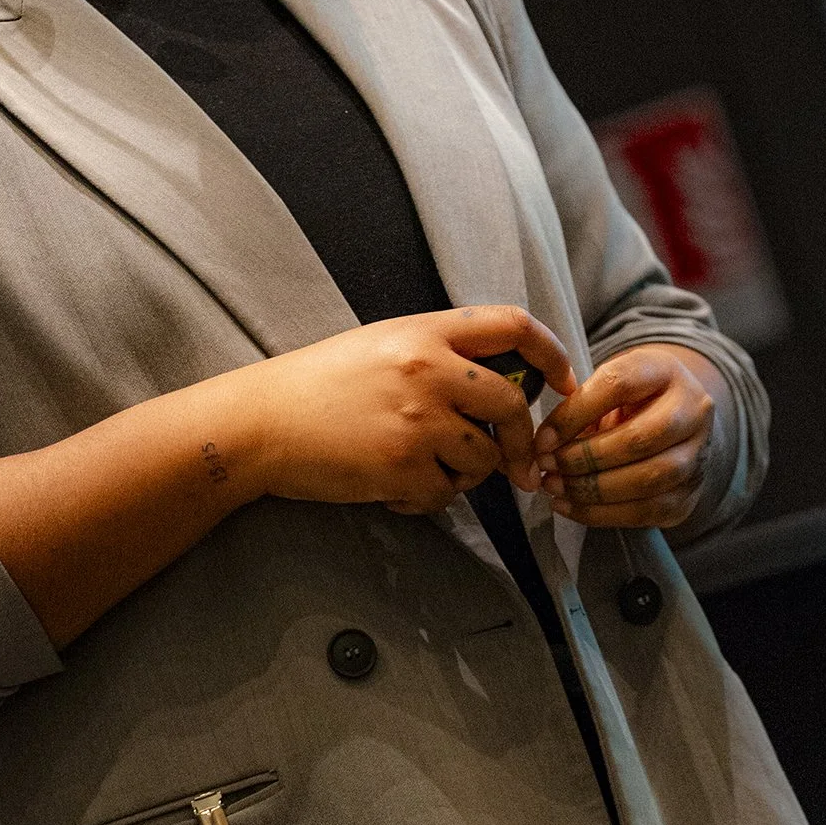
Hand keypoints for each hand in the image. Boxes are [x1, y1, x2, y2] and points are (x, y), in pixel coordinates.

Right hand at [235, 307, 576, 516]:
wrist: (259, 422)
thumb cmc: (317, 385)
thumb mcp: (381, 346)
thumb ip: (439, 356)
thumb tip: (498, 384)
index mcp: (424, 331)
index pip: (513, 325)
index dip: (553, 353)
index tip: (566, 383)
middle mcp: (428, 369)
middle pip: (514, 405)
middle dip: (523, 441)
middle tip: (519, 466)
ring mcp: (417, 419)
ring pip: (482, 459)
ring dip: (464, 474)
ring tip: (420, 469)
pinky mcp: (402, 466)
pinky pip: (444, 494)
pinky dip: (425, 499)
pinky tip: (391, 488)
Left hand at [534, 342, 718, 528]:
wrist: (678, 421)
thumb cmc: (633, 399)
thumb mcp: (610, 384)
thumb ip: (581, 405)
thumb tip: (545, 444)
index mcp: (666, 371)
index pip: (619, 386)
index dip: (575, 413)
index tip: (543, 437)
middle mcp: (693, 411)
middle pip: (638, 440)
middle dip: (583, 458)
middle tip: (548, 465)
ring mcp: (698, 455)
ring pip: (646, 480)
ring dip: (591, 489)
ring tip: (556, 487)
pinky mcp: (690, 495)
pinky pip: (646, 512)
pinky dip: (601, 514)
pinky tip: (570, 506)